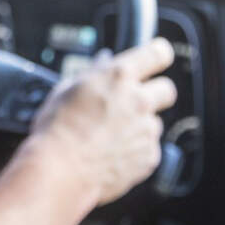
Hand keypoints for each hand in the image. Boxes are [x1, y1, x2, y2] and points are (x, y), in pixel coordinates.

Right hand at [27, 38, 177, 205]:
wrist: (60, 171)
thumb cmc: (57, 131)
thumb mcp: (65, 89)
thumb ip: (92, 73)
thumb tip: (103, 62)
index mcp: (119, 77)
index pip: (157, 53)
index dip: (157, 55)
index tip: (155, 60)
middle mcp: (139, 101)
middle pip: (167, 90)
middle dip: (154, 93)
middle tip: (133, 102)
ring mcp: (147, 131)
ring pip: (155, 122)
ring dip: (140, 126)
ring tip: (112, 136)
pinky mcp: (149, 157)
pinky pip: (150, 149)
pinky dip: (136, 151)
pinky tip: (113, 154)